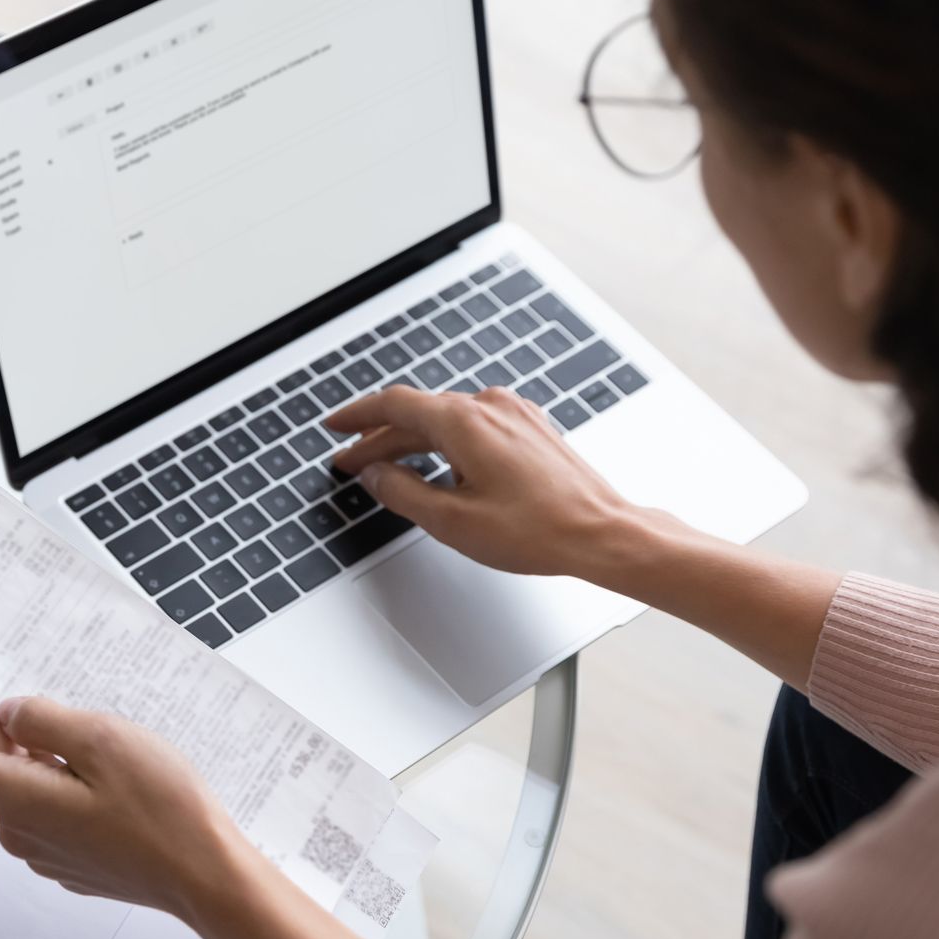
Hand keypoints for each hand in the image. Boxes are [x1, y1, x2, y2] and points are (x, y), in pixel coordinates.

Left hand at [0, 671, 253, 922]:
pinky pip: (50, 807)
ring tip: (88, 724)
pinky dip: (61, 776)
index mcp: (15, 800)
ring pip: (22, 784)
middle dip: (3, 719)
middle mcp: (19, 833)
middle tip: (43, 681)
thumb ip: (42, 719)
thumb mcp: (102, 740)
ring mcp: (46, 852)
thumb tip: (9, 711)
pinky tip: (105, 766)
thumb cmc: (163, 811)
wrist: (207, 877)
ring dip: (39, 748)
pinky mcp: (73, 861)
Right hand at [326, 385, 679, 581]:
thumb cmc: (540, 530)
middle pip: (418, 414)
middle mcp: (489, 407)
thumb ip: (403, 493)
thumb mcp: (453, 521)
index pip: (394, 405)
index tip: (335, 427)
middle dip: (380, 439)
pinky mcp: (531, 427)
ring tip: (391, 469)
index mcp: (465, 421)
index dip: (357, 417)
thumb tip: (377, 476)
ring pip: (446, 420)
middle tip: (352, 463)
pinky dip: (447, 443)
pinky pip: (475, 426)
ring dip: (414, 442)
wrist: (603, 533)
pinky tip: (442, 467)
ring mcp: (514, 414)